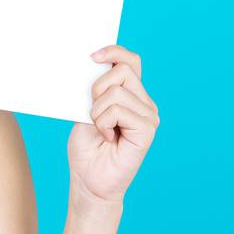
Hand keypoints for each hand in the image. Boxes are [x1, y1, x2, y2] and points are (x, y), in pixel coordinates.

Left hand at [68, 44, 159, 206]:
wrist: (89, 181)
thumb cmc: (86, 149)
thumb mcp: (84, 112)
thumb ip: (95, 90)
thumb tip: (94, 63)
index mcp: (131, 95)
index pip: (130, 61)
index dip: (113, 51)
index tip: (91, 56)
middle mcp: (144, 102)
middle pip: (122, 70)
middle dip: (96, 88)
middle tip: (91, 112)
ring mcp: (149, 115)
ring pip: (117, 92)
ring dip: (96, 111)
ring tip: (99, 130)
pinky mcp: (148, 129)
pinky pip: (118, 110)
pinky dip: (103, 122)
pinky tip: (107, 137)